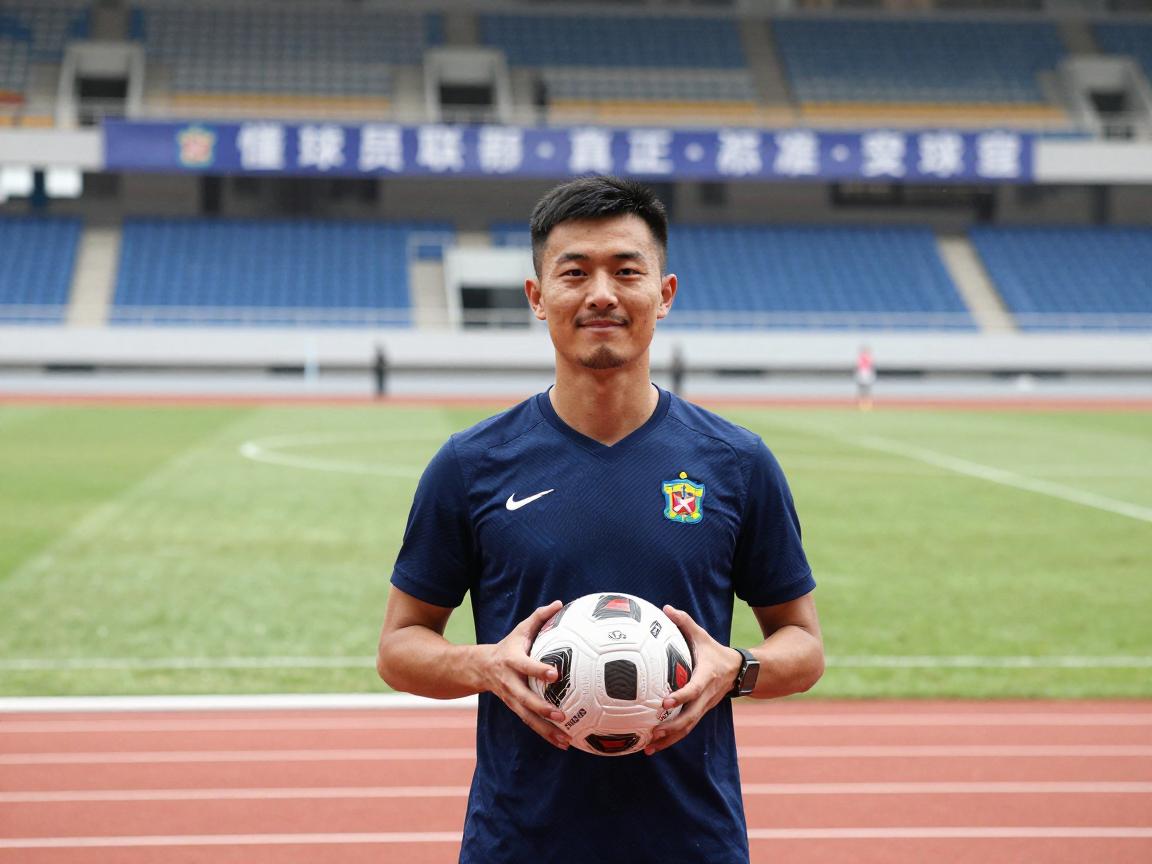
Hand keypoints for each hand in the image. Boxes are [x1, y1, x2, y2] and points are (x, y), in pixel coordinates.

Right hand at [480, 600, 571, 750]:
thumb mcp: (521, 629)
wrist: (479, 667)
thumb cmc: (509, 646)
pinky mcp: (516, 709)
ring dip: (546, 730)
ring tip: (565, 739)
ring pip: (528, 717)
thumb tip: (560, 604)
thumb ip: (540, 617)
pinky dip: (546, 734)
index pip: (526, 666)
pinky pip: (531, 724)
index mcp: (512, 661)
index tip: (555, 674)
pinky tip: (563, 743)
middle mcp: (510, 682)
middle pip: (525, 698)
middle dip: (542, 708)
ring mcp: (511, 699)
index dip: (538, 670)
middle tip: (561, 715)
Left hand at [644, 604, 742, 755]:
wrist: (739, 672)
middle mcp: (705, 696)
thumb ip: (684, 622)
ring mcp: (703, 707)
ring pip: (687, 728)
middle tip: (652, 731)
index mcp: (706, 677)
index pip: (693, 689)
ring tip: (648, 747)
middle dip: (671, 727)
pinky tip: (652, 746)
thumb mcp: (702, 635)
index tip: (665, 701)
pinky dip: (670, 739)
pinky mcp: (700, 713)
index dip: (681, 696)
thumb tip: (665, 608)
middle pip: (690, 717)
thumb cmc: (715, 651)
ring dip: (669, 739)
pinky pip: (685, 729)